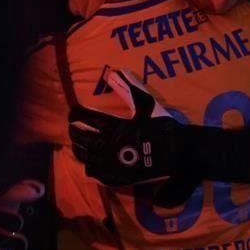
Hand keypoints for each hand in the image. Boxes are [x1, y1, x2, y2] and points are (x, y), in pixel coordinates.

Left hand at [69, 69, 181, 186]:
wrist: (177, 153)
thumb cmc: (161, 127)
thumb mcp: (146, 104)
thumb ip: (130, 88)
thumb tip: (116, 72)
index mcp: (116, 126)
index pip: (88, 119)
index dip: (77, 115)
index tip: (73, 113)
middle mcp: (110, 145)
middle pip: (83, 138)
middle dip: (74, 132)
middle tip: (73, 128)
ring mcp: (112, 163)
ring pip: (86, 157)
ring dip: (79, 149)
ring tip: (77, 145)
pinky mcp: (117, 177)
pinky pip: (95, 174)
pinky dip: (89, 167)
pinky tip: (90, 163)